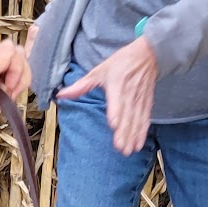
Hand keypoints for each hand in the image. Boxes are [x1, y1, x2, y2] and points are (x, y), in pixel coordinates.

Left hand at [0, 39, 28, 172]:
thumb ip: (1, 97)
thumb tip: (12, 82)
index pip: (8, 51)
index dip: (18, 69)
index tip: (11, 90)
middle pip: (12, 50)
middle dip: (20, 73)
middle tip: (12, 95)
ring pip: (10, 56)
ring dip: (15, 75)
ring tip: (7, 95)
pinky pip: (2, 63)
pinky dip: (8, 76)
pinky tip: (2, 92)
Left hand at [58, 35, 158, 153]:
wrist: (147, 55)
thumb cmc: (120, 63)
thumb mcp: (99, 71)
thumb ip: (81, 86)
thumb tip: (60, 94)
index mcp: (117, 84)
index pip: (117, 99)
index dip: (116, 112)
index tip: (113, 125)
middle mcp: (129, 93)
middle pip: (127, 115)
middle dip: (124, 132)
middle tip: (120, 148)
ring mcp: (139, 99)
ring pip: (136, 120)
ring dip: (133, 136)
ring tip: (128, 151)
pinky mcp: (146, 103)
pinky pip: (145, 120)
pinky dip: (142, 133)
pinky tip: (138, 145)